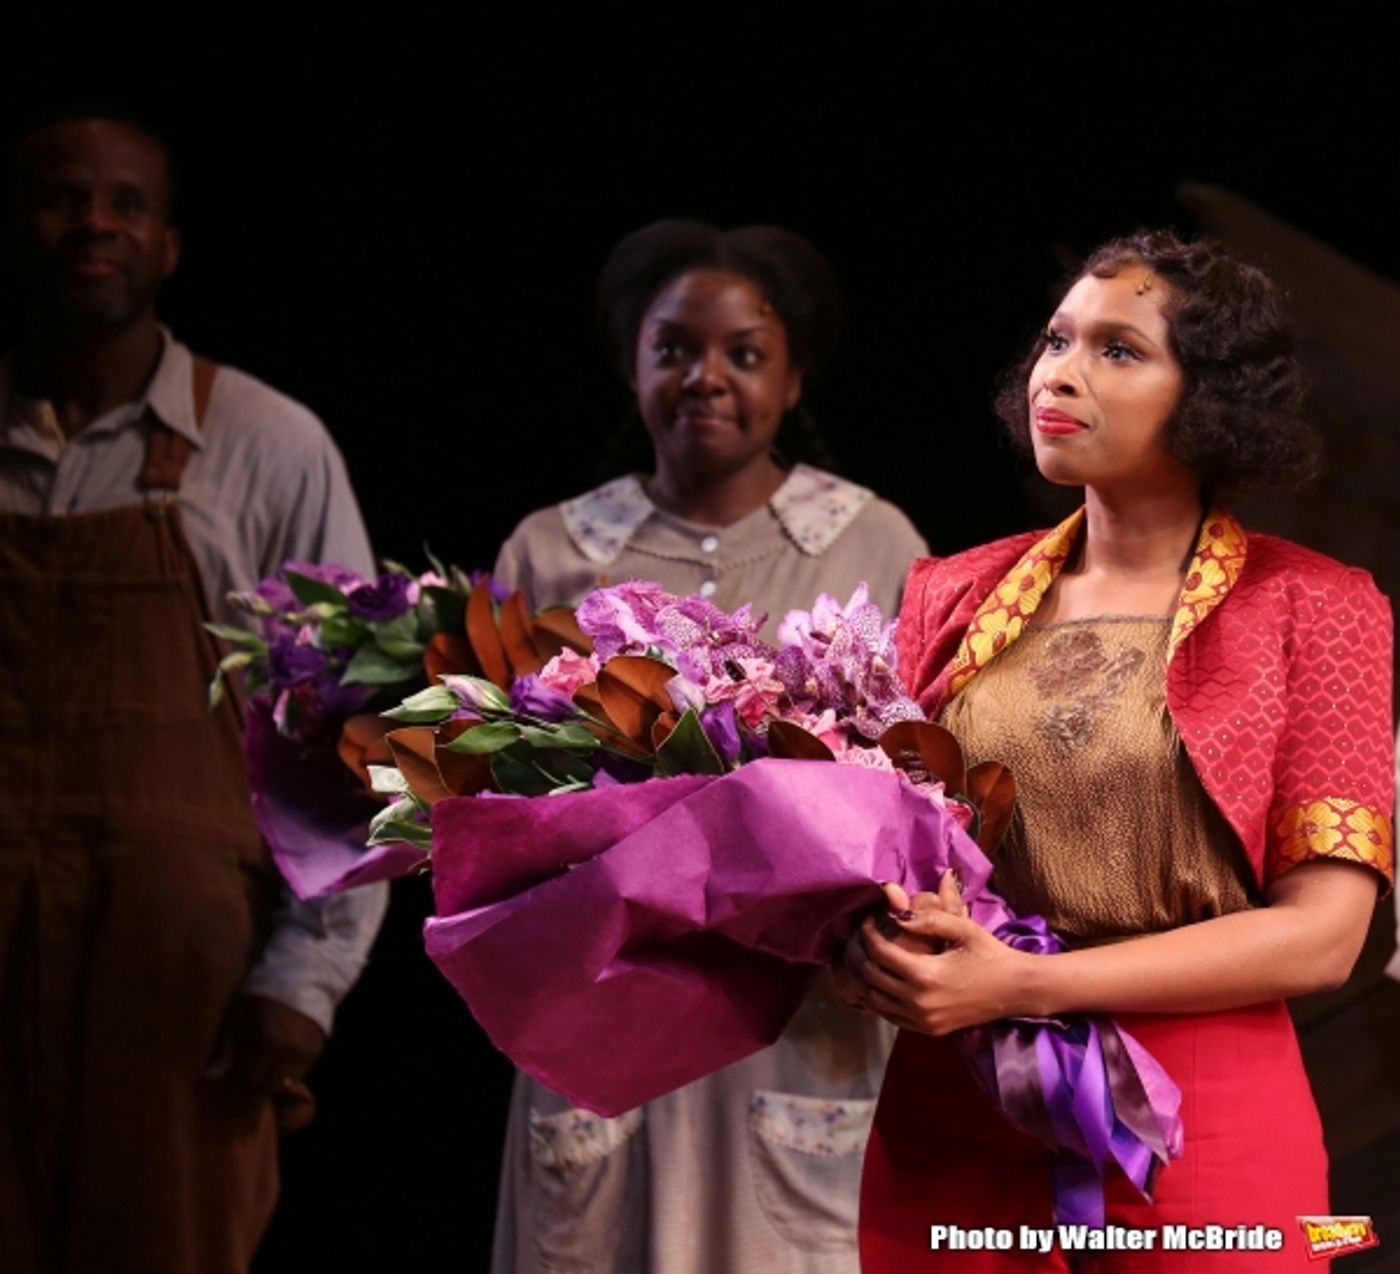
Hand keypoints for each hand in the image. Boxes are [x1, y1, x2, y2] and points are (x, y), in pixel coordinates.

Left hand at [206, 994, 326, 1132]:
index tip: (223, 1084)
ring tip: (256, 1072)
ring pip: (282, 1084)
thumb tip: (210, 1076)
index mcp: (267, 1039)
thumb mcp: (237, 1013)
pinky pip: (296, 1074)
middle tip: (238, 1083)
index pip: (245, 1080)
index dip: (232, 1085)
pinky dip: (283, 1072)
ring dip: (268, 1081)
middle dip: (250, 1089)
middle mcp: (289, 1049)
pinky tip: (274, 1061)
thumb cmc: (261, 992)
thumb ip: (224, 1046)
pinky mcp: (317, 1050)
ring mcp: (306, 1051)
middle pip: (265, 1088)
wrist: (301, 975)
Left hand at [843, 872, 1031, 1034]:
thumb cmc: (990, 953)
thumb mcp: (962, 928)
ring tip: (863, 955)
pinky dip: (877, 998)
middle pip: (870, 977)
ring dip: (863, 977)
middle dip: (859, 954)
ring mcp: (922, 1021)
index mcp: (926, 976)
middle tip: (859, 936)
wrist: (1017, 990)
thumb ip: (927, 919)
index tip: (866, 920)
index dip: (867, 934)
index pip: (879, 953)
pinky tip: (878, 979)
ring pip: (873, 1000)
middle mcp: (919, 1003)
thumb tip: (894, 913)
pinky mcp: (928, 1030)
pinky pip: (889, 1016)